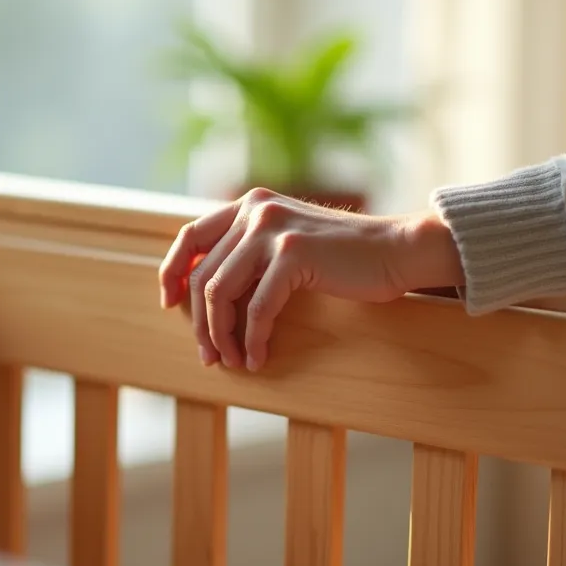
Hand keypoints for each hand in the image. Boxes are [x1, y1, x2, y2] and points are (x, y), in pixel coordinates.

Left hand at [158, 188, 463, 370]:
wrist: (396, 250)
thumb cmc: (345, 257)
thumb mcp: (288, 243)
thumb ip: (251, 252)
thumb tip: (208, 293)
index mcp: (250, 204)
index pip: (191, 235)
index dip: (173, 271)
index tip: (169, 303)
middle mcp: (256, 210)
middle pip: (204, 275)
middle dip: (201, 323)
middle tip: (209, 355)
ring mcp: (273, 229)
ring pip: (221, 294)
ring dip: (222, 336)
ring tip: (233, 361)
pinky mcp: (294, 254)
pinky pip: (257, 309)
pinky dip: (252, 339)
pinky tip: (258, 358)